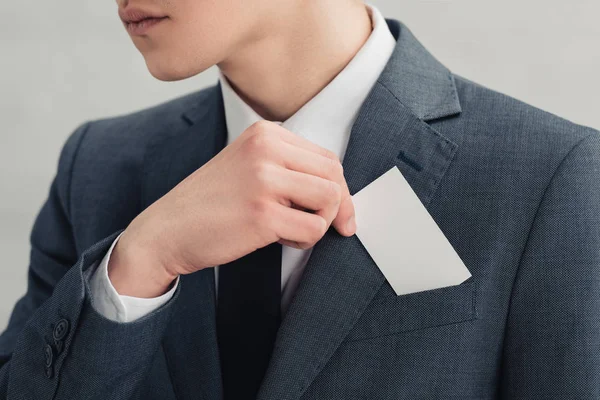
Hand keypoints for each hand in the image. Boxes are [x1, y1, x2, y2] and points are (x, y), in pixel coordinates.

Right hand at [108, 120, 355, 296]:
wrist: (166, 230)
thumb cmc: (211, 204)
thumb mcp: (248, 167)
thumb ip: (287, 168)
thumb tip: (339, 191)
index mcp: (265, 134)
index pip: (326, 157)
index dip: (338, 188)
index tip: (338, 212)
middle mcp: (266, 149)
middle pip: (334, 175)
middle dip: (338, 206)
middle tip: (330, 227)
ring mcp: (264, 179)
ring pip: (330, 198)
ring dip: (321, 222)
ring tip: (293, 230)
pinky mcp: (262, 213)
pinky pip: (314, 228)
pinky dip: (306, 240)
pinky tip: (282, 239)